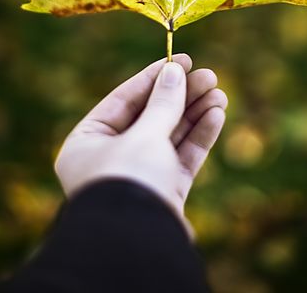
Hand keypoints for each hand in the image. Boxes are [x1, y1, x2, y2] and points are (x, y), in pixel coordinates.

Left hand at [54, 54, 226, 227]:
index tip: (181, 60)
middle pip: (152, 116)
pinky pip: (183, 157)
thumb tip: (175, 70)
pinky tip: (218, 114)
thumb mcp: (144, 136)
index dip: (154, 77)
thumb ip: (163, 103)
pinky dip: (200, 135)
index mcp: (88, 143)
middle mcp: (112, 158)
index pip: (124, 99)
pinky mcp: (164, 192)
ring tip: (219, 92)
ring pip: (171, 136)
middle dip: (182, 95)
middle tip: (209, 75)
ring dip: (196, 112)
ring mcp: (140, 176)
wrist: (137, 247)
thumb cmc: (128, 183)